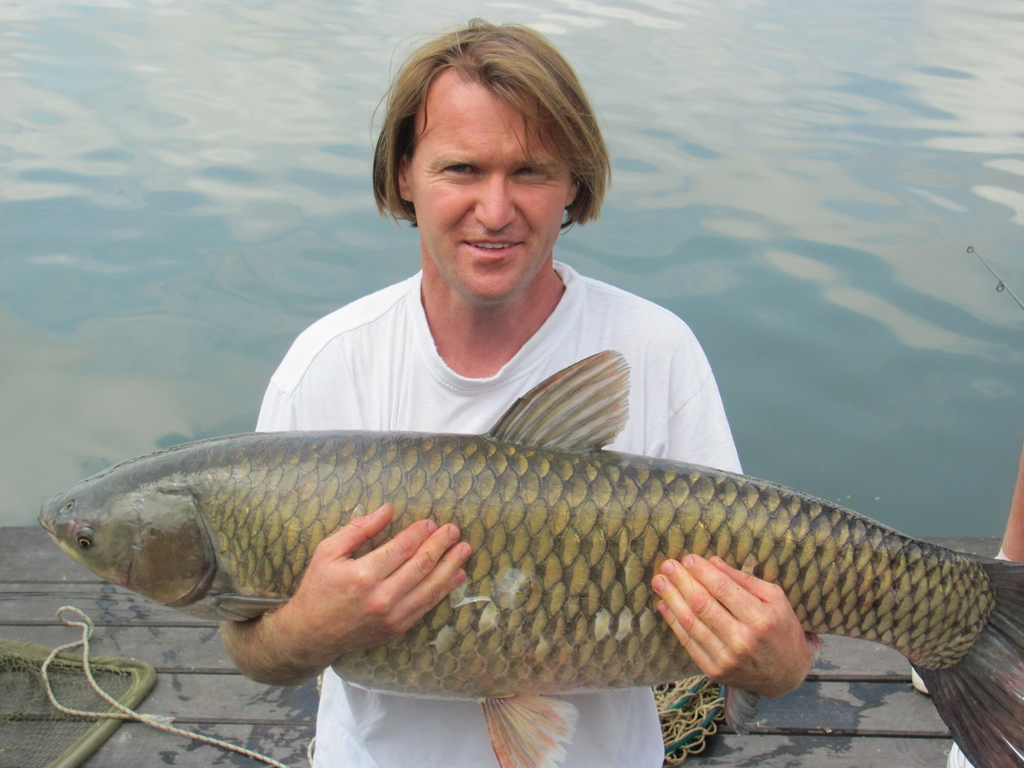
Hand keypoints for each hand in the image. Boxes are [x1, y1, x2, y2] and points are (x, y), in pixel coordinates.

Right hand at [222, 504, 470, 684]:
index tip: (432, 522)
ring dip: (451, 566)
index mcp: (363, 575)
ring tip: (464, 550)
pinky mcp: (398, 629)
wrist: (310, 636)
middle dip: (441, 545)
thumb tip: (387, 510)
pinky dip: (444, 589)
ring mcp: (392, 616)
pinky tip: (456, 576)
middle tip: (454, 530)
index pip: (402, 548)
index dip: (421, 533)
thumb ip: (358, 529)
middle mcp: (381, 597)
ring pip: (431, 587)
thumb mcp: (328, 552)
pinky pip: (427, 606)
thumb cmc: (317, 589)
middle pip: (421, 565)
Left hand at [652, 554, 810, 697]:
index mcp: (761, 619)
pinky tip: (664, 605)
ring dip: (671, 599)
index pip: (723, 589)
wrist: (786, 676)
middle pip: (702, 604)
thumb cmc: (782, 630)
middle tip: (668, 565)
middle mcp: (742, 640)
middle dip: (681, 581)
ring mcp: (726, 658)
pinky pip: (687, 642)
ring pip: (690, 623)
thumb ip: (744, 580)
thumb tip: (713, 562)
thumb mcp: (775, 599)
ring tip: (659, 581)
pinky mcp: (713, 670)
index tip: (689, 558)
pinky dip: (673, 622)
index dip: (702, 572)